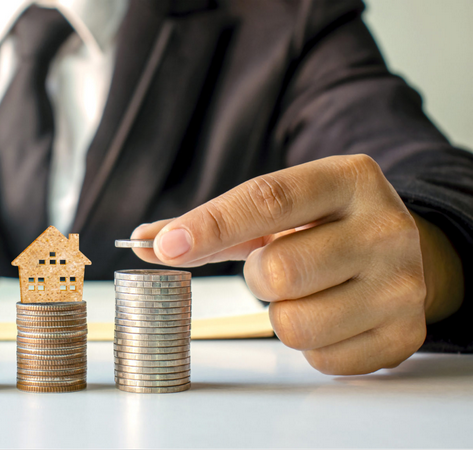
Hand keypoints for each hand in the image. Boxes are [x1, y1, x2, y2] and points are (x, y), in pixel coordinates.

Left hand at [131, 155, 463, 374]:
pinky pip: (321, 358)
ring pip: (295, 324)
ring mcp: (402, 284)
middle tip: (274, 270)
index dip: (210, 225)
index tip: (166, 247)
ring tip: (306, 294)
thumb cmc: (323, 228)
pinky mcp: (405, 334)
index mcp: (348, 180)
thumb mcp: (276, 213)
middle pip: (277, 271)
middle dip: (256, 278)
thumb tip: (143, 242)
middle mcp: (385, 228)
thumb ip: (210, 226)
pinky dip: (311, 346)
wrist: (407, 254)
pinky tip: (332, 317)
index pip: (268, 199)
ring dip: (282, 315)